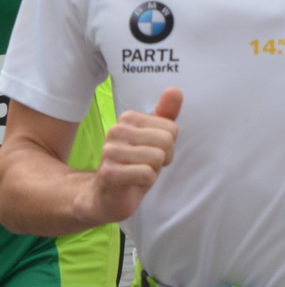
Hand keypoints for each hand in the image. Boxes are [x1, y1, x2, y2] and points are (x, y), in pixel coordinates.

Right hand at [86, 88, 181, 225]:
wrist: (107, 196)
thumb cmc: (134, 164)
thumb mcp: (154, 138)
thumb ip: (165, 114)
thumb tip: (175, 90)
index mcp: (128, 119)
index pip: (172, 128)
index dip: (168, 145)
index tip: (152, 152)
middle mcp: (116, 130)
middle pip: (166, 141)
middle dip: (163, 157)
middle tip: (147, 165)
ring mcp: (110, 151)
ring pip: (157, 157)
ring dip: (154, 170)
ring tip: (139, 172)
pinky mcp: (109, 173)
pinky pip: (147, 173)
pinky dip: (146, 181)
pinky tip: (133, 182)